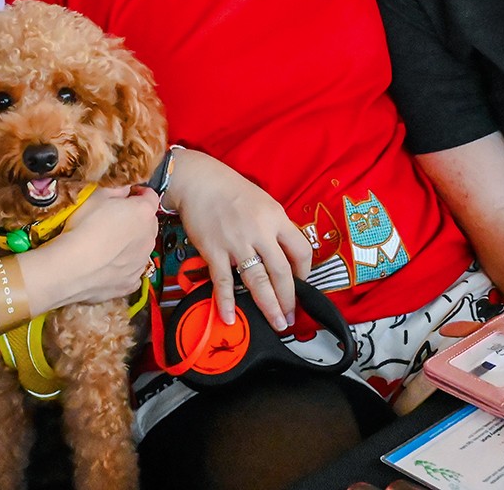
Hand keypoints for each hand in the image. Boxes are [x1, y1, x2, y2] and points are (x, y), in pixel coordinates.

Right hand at [54, 185, 159, 304]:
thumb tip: (123, 190)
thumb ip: (115, 190)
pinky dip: (122, 268)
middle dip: (135, 220)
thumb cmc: (82, 228)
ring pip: (140, 249)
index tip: (128, 195)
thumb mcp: (95, 196)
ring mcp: (140, 263)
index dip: (139, 194)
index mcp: (143, 213)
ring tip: (106, 245)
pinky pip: (130, 272)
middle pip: (148, 224)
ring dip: (130, 244)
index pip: (151, 197)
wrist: (70, 268)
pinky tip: (106, 266)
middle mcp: (148, 238)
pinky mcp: (130, 284)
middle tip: (113, 220)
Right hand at [162, 148, 311, 328]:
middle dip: (288, 299)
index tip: (301, 284)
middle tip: (290, 317)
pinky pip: (223, 281)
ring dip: (268, 306)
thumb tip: (284, 253)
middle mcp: (260, 232)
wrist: (198, 181)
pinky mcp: (214, 251)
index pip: (301, 250)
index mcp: (276, 218)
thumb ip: (275, 227)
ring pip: (257, 281)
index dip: (305, 272)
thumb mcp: (264, 201)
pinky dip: (226, 301)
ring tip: (276, 323)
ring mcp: (236, 243)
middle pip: (282, 272)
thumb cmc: (230, 189)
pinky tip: (230, 317)